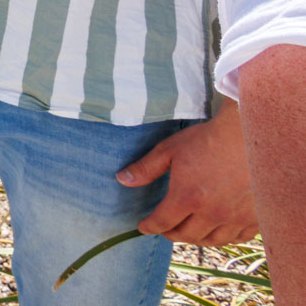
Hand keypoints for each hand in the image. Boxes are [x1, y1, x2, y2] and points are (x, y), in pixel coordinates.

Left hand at [118, 105, 257, 243]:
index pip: (162, 223)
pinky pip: (237, 237)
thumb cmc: (206, 141)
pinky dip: (223, 238)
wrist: (247, 137)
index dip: (149, 227)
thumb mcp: (169, 151)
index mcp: (187, 198)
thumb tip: (122, 179)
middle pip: (187, 235)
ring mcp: (235, 217)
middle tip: (165, 229)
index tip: (143, 227)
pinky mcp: (254, 217)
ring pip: (212, 240)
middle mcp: (211, 213)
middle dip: (171, 234)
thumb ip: (145, 168)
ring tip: (188, 231)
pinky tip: (217, 231)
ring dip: (196, 239)